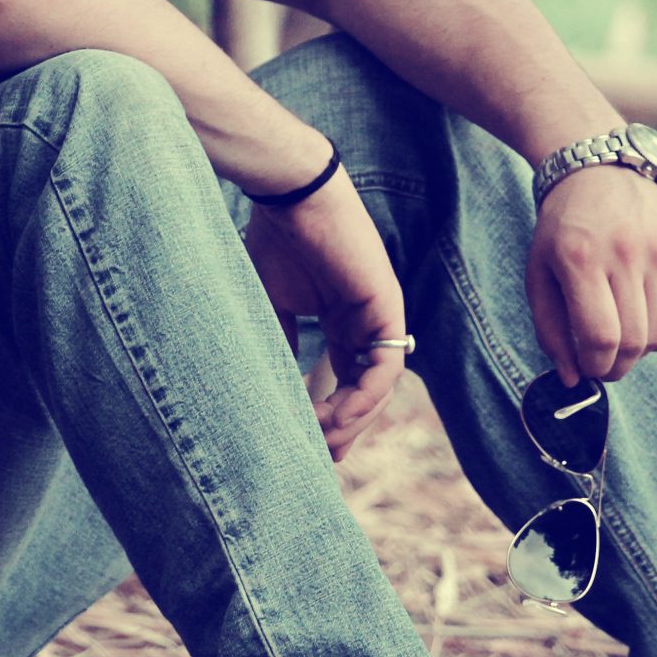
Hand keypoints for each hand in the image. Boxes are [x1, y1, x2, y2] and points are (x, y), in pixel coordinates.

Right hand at [240, 168, 407, 459]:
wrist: (290, 196)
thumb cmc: (275, 239)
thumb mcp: (269, 306)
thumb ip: (279, 348)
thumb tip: (269, 395)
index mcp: (341, 322)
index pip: (342, 383)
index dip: (325, 418)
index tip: (301, 445)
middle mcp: (365, 324)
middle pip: (362, 393)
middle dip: (341, 431)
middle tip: (315, 461)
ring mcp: (379, 317)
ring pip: (376, 389)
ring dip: (350, 422)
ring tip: (319, 444)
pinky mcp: (387, 309)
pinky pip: (386, 369)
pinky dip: (363, 399)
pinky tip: (336, 419)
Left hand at [525, 166, 656, 386]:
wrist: (601, 170)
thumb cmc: (563, 230)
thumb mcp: (540, 273)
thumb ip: (550, 330)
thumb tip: (574, 379)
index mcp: (580, 259)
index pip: (600, 339)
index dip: (595, 366)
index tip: (588, 367)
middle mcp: (625, 253)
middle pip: (633, 342)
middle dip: (616, 367)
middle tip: (605, 362)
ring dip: (641, 351)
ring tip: (624, 335)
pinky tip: (654, 330)